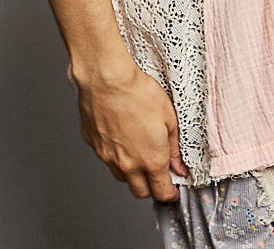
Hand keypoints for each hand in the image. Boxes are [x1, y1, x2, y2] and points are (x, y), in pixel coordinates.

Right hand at [75, 57, 191, 201]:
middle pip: (140, 192)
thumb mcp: (169, 117)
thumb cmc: (139, 93)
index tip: (173, 190)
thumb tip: (179, 167)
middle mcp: (128, 165)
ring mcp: (108, 157)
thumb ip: (174, 148)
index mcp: (151, 160)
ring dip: (132, 173)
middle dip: (151, 187)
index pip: (162, 192)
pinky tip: (120, 135)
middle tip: (157, 172)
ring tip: (138, 152)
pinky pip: (106, 158)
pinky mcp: (94, 145)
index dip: (170, 194)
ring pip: (122, 177)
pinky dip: (115, 154)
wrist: (107, 79)